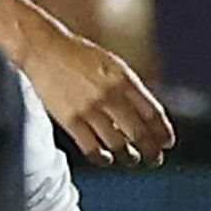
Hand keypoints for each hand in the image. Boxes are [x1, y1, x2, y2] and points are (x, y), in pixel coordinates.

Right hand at [17, 18, 174, 167]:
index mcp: (124, 80)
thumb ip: (129, 88)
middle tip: (155, 160)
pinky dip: (102, 158)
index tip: (167, 143)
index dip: (163, 132)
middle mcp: (110, 95)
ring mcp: (89, 109)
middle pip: (139, 133)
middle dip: (151, 151)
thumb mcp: (112, 65)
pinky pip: (91, 148)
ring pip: (117, 144)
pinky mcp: (69, 120)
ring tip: (132, 160)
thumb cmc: (79, 56)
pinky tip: (106, 158)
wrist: (44, 50)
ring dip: (129, 157)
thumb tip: (145, 116)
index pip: (153, 113)